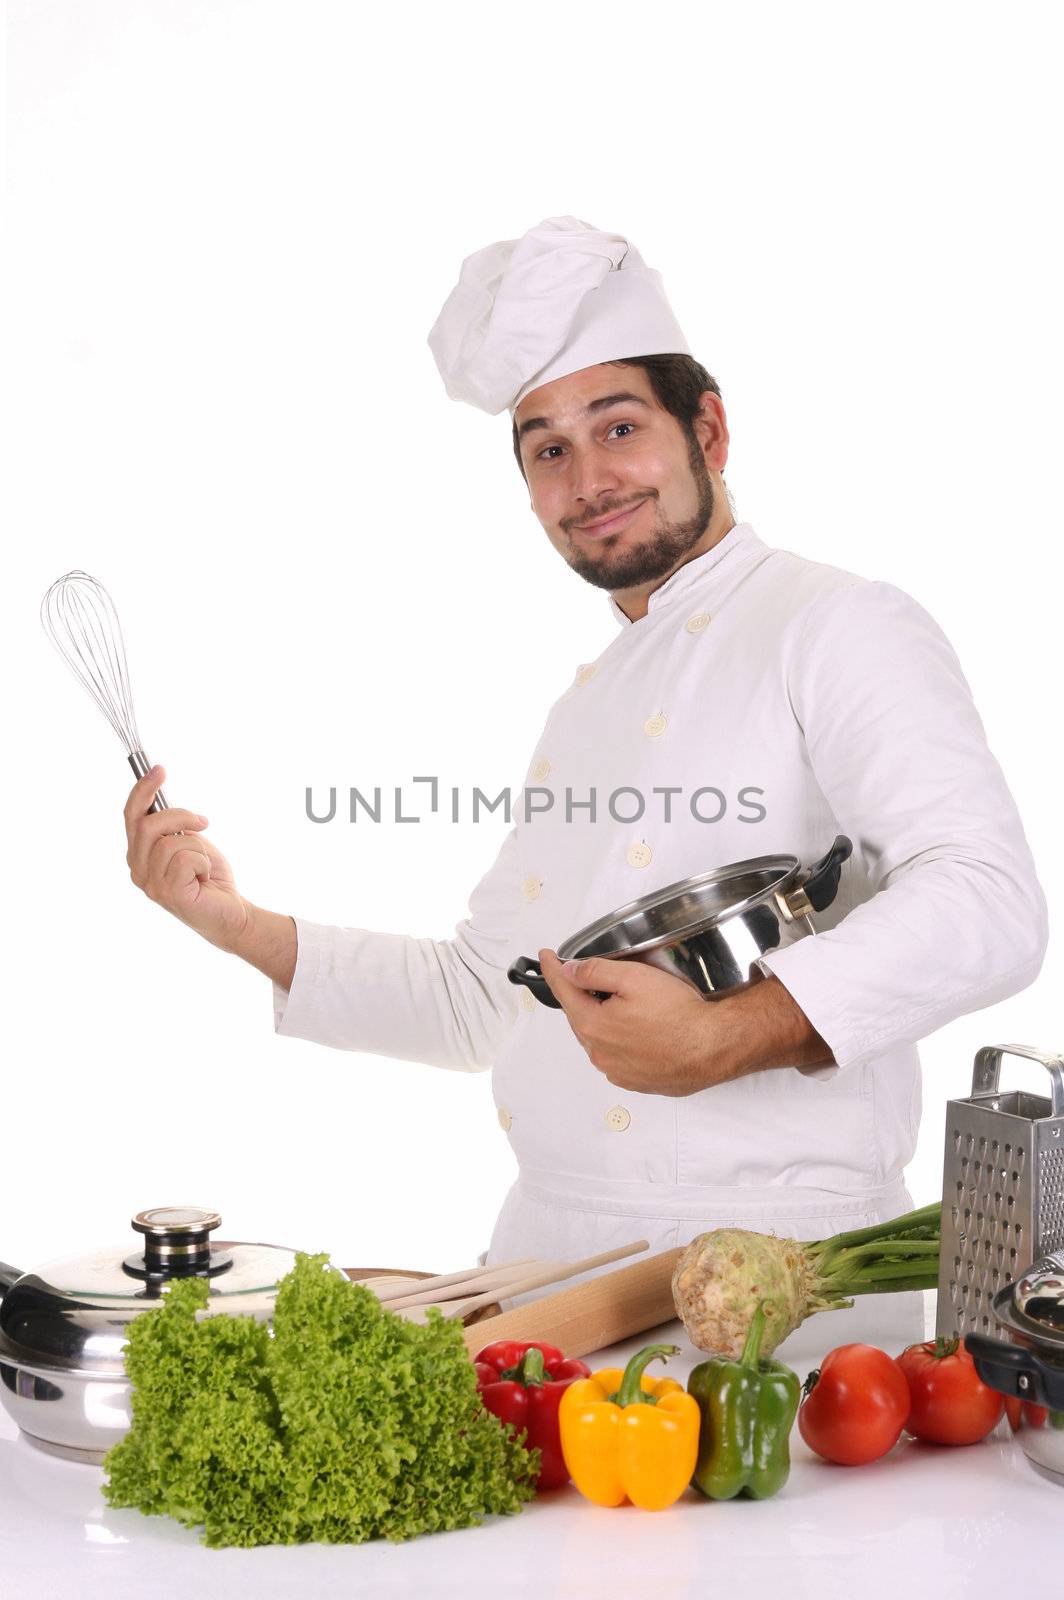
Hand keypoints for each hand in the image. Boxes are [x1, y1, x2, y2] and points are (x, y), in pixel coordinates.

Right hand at [124, 764, 249, 952]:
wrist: (230, 912)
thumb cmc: (209, 876)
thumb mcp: (189, 841)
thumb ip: (171, 825)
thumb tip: (159, 797)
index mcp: (139, 855)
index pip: (131, 816)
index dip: (143, 790)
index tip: (159, 770)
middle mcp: (138, 870)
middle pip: (148, 824)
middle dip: (179, 815)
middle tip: (203, 822)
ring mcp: (151, 885)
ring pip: (170, 841)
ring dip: (197, 846)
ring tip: (203, 865)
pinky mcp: (169, 894)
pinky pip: (185, 859)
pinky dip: (203, 862)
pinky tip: (204, 878)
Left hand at [537, 948, 739, 1095]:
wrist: (715, 1047)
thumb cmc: (680, 1014)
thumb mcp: (634, 978)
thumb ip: (595, 972)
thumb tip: (569, 972)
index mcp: (593, 1026)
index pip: (563, 991)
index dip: (553, 971)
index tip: (546, 958)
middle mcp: (599, 1054)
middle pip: (580, 1016)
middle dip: (580, 995)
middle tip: (583, 976)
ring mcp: (617, 1071)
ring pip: (599, 1038)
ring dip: (601, 1020)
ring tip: (619, 1003)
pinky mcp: (636, 1082)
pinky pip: (616, 1056)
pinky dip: (618, 1040)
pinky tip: (636, 1029)